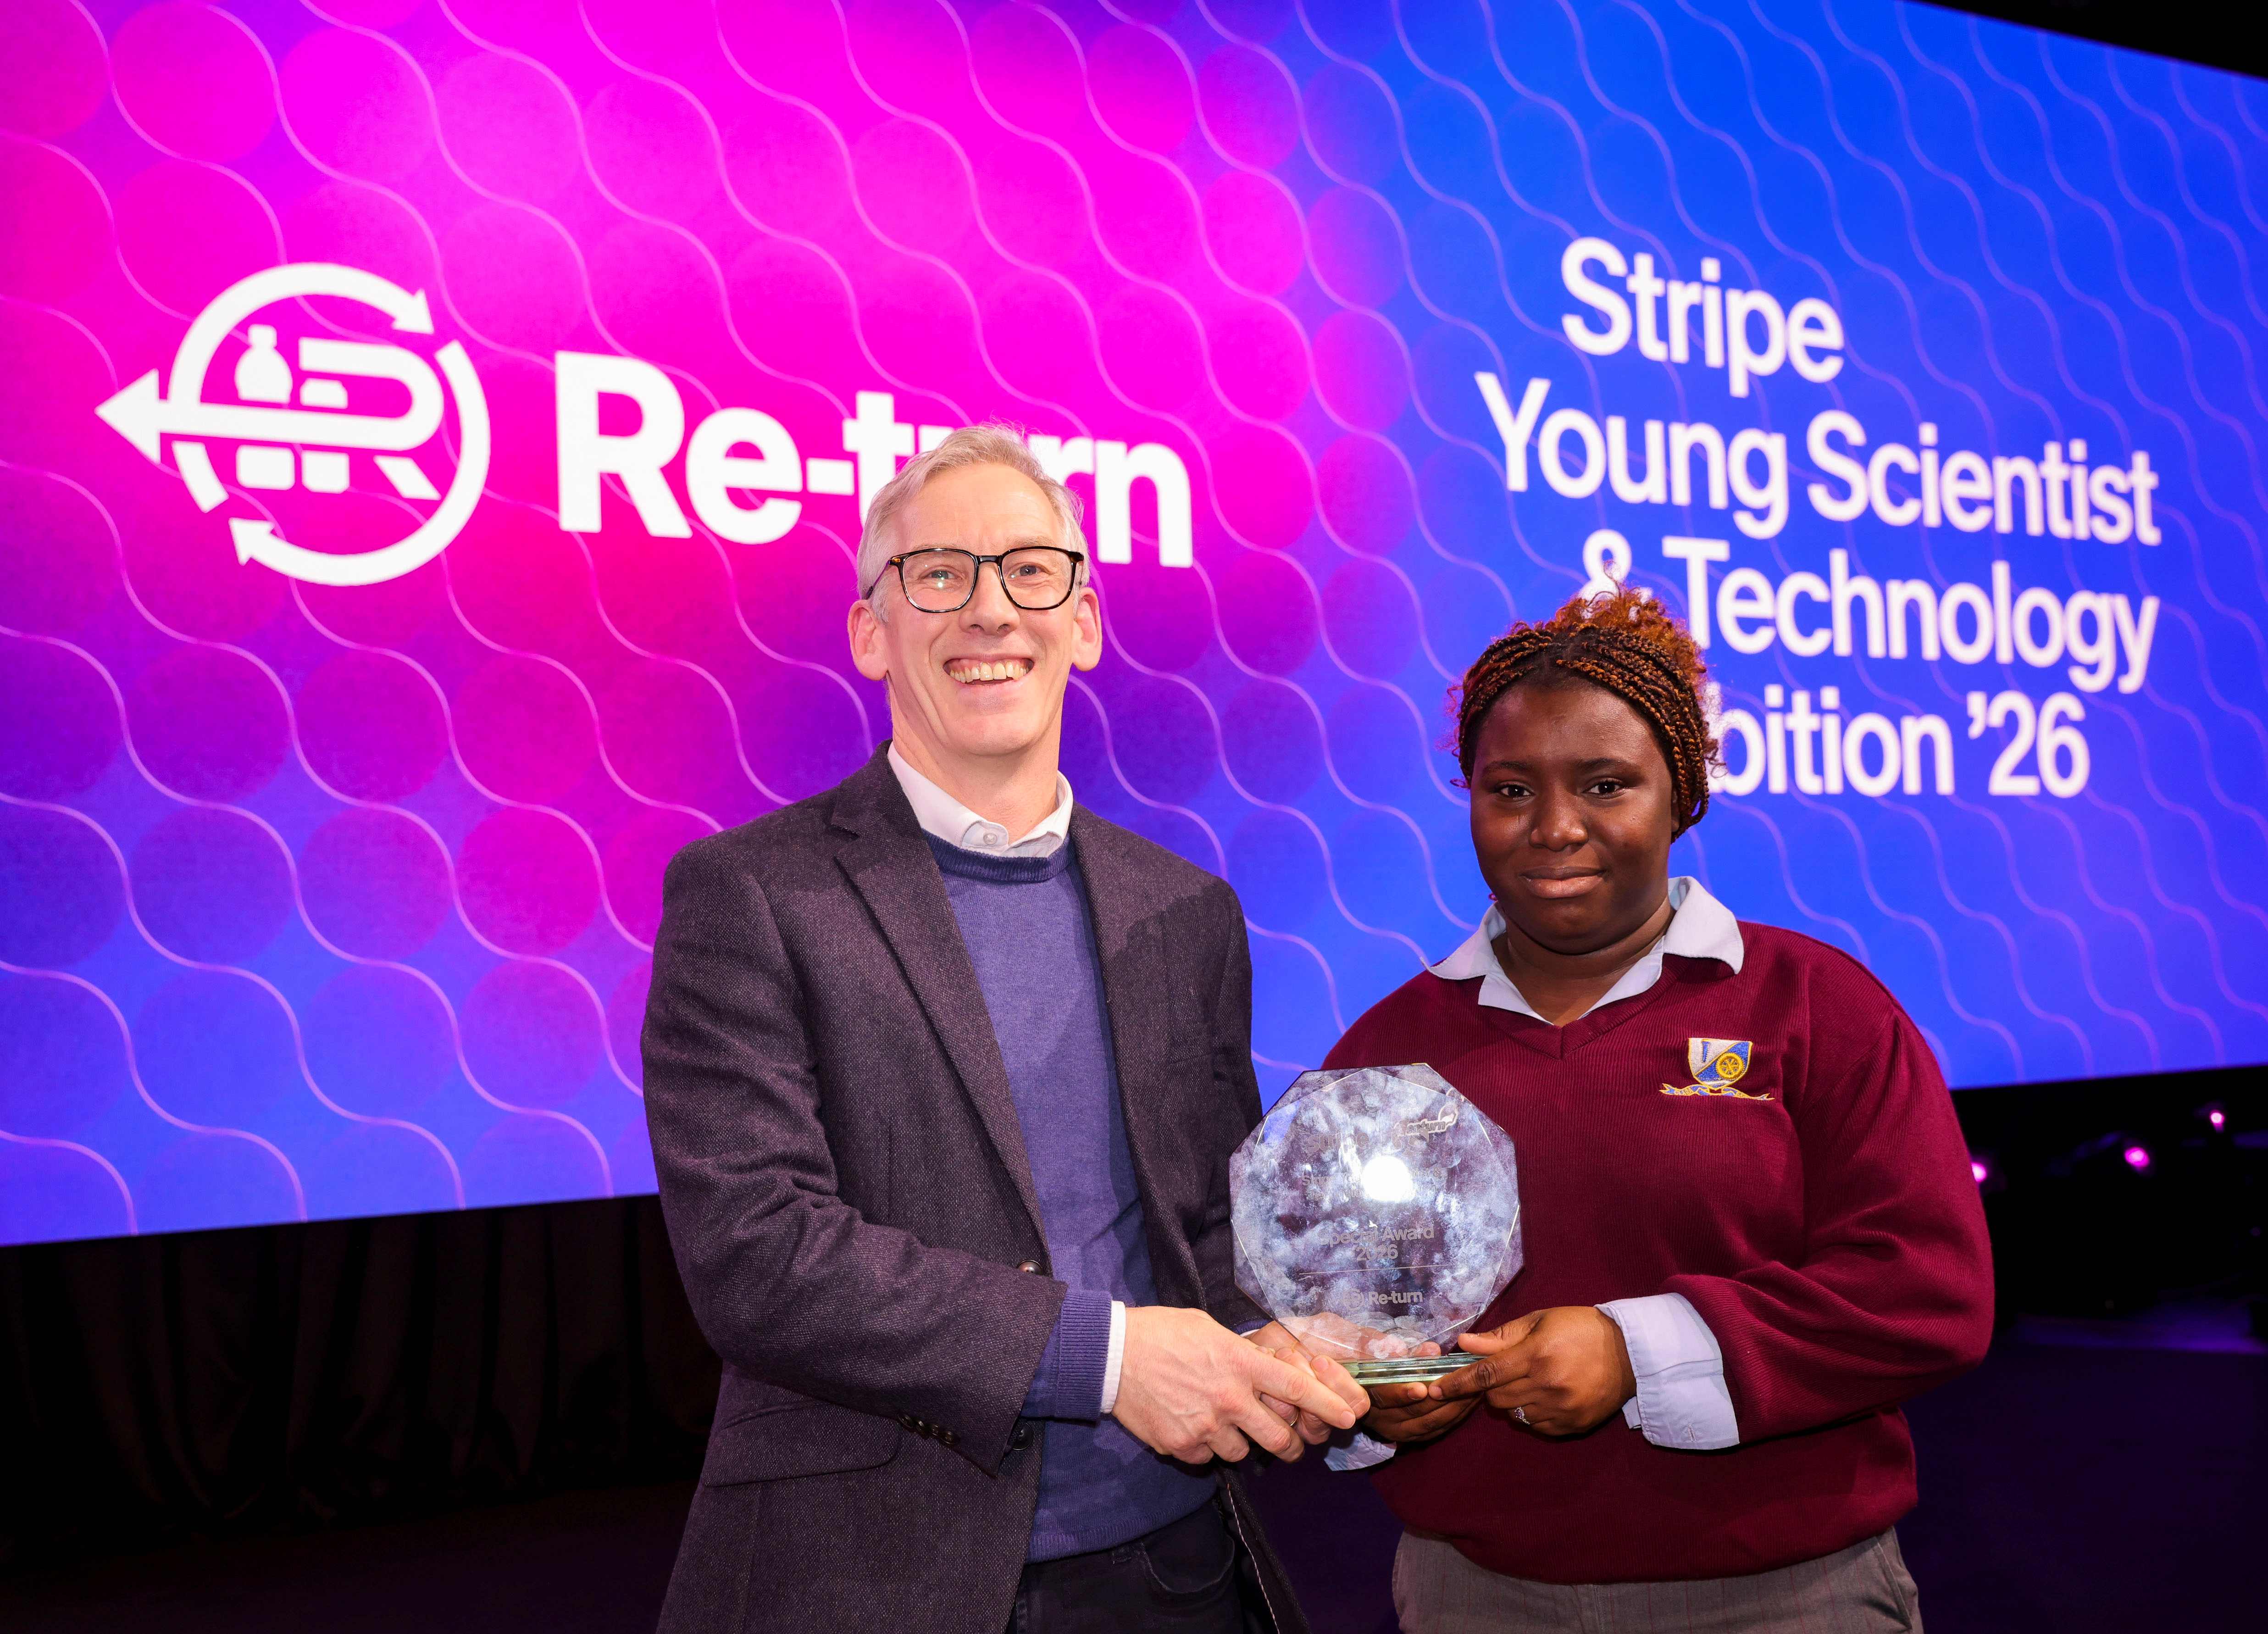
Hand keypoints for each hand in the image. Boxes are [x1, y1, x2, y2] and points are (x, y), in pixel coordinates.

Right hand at [1112, 1306, 1363, 1464]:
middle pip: (1279, 1437)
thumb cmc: (1162, 1332)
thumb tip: (1265, 1371)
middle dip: (1290, 1444)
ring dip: (1241, 1443)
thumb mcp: (1210, 1329)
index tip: (1348, 1416)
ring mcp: (1205, 1426)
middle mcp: (1229, 1398)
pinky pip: (1208, 1458)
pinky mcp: (1181, 1446)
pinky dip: (1205, 1447)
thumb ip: (1242, 1354)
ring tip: (1221, 1421)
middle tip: (1288, 1440)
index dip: (1327, 1404)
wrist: (1111, 1355)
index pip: (1296, 1388)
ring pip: (1244, 1453)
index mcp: (1239, 1363)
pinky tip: (1190, 1424)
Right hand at [1358, 1343, 1479, 1445]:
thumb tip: (1432, 1349)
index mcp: (1368, 1398)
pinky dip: (1456, 1416)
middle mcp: (1384, 1421)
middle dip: (1442, 1398)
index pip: (1383, 1398)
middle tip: (1466, 1381)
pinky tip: (1471, 1402)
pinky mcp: (1415, 1437)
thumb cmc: (1375, 1367)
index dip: (1401, 1394)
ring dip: (1455, 1407)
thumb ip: (1404, 1353)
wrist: (1366, 1397)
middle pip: (1414, 1414)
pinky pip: (1439, 1429)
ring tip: (1475, 1390)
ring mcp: (1401, 1432)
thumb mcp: (1381, 1356)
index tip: (1422, 1388)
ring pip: (1430, 1424)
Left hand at [1427, 1306, 1636, 1436]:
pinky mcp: (1572, 1426)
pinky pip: (1536, 1426)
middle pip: (1496, 1398)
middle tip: (1503, 1373)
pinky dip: (1531, 1414)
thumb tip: (1464, 1344)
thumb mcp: (1540, 1321)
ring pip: (1514, 1414)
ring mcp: (1561, 1409)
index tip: (1435, 1390)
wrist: (1629, 1353)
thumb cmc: (1580, 1329)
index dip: (1457, 1383)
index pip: (1486, 1374)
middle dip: (1490, 1388)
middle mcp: (1547, 1385)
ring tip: (1528, 1382)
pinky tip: (1545, 1396)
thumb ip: (1500, 1337)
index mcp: (1536, 1355)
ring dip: (1511, 1401)